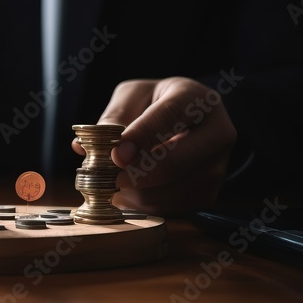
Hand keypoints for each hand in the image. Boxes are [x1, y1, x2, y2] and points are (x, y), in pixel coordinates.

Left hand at [72, 77, 236, 214]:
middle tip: (108, 177)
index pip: (170, 116)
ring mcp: (218, 167)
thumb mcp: (134, 95)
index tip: (116, 154)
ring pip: (169, 192)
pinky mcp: (208, 193)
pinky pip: (170, 207)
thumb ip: (113, 115)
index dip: (140, 137)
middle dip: (135, 174)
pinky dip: (144, 204)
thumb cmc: (157, 103)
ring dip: (135, 192)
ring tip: (115, 180)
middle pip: (175, 164)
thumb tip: (83, 146)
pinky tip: (130, 191)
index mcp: (198, 100)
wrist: (190, 121)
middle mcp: (218, 134)